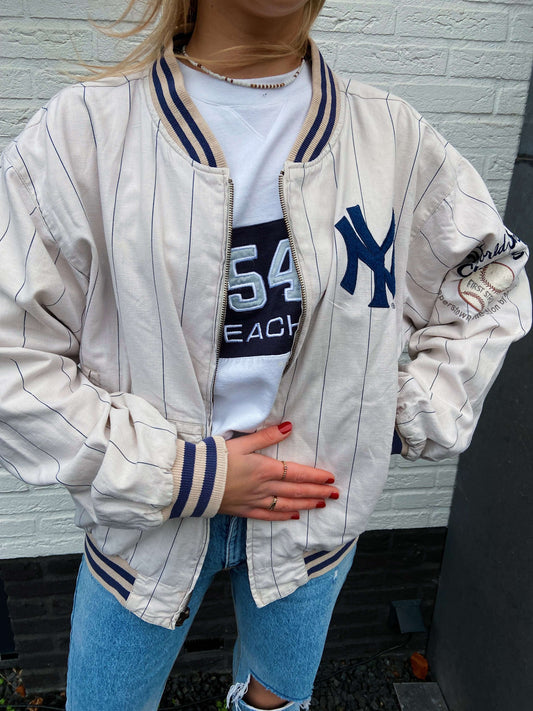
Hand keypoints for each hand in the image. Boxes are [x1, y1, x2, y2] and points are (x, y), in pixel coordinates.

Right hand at [219, 423, 338, 520]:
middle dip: (318, 491)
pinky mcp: (244, 511)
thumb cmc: (214, 458)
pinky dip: (284, 517)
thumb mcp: (241, 442)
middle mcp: (263, 488)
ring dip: (306, 504)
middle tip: (335, 493)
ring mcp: (254, 501)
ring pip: (286, 505)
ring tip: (322, 503)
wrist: (191, 481)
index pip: (297, 473)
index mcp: (264, 469)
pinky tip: (295, 516)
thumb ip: (266, 436)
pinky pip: (269, 516)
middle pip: (296, 491)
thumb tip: (289, 427)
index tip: (331, 478)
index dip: (315, 476)